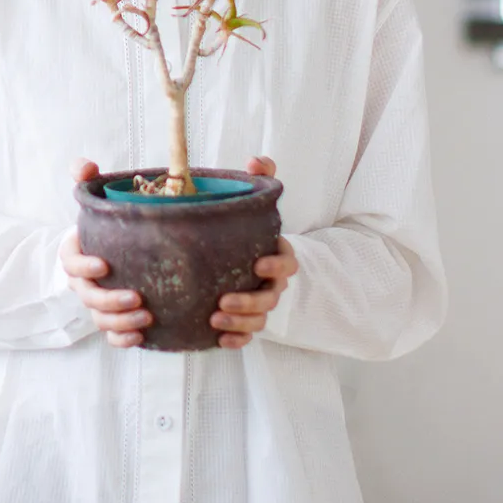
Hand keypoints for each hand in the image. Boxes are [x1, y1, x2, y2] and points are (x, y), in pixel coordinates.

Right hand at [61, 159, 150, 346]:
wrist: (115, 250)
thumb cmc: (106, 224)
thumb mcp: (95, 198)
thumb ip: (86, 179)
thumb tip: (84, 165)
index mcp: (77, 254)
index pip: (70, 263)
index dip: (83, 267)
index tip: (104, 264)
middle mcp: (84, 282)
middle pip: (87, 297)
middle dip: (109, 301)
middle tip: (137, 298)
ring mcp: (98, 303)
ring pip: (100, 320)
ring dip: (120, 322)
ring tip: (146, 317)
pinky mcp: (114, 319)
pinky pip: (112, 336)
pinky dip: (122, 340)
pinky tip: (141, 338)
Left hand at [211, 155, 297, 348]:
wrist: (244, 256)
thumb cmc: (247, 229)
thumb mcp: (255, 202)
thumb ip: (260, 179)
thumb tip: (256, 161)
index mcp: (276, 254)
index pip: (288, 261)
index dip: (278, 264)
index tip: (259, 262)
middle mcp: (272, 282)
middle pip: (271, 297)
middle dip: (250, 302)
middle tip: (224, 301)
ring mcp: (260, 303)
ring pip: (259, 320)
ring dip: (240, 323)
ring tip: (214, 321)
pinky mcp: (245, 320)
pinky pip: (246, 336)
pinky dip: (236, 341)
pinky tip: (218, 341)